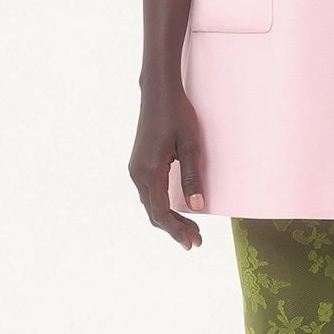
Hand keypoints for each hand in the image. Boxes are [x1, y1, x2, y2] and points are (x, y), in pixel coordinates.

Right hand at [129, 88, 206, 247]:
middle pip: (154, 213)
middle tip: (197, 241)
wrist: (158, 91)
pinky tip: (177, 210)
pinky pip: (149, 194)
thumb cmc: (177, 114)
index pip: (161, 212)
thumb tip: (197, 208)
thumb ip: (192, 177)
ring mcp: (136, 169)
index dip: (177, 230)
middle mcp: (137, 174)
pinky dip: (162, 207)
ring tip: (190, 230)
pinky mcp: (140, 164)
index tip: (193, 242)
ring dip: (169, 219)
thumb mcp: (191, 145)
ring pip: (150, 205)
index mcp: (149, 171)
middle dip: (174, 229)